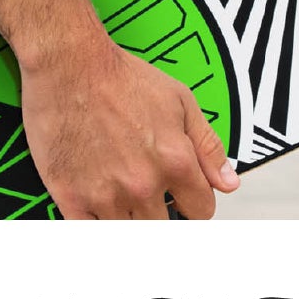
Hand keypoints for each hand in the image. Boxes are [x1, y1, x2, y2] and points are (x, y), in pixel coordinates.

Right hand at [21, 38, 239, 219]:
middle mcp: (144, 184)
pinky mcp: (71, 197)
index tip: (181, 196)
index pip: (201, 211)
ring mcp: (106, 195)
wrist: (69, 62)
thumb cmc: (121, 76)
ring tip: (119, 194)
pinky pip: (90, 235)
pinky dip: (96, 226)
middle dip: (161, 214)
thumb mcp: (180, 100)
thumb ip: (208, 145)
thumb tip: (229, 182)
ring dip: (128, 220)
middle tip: (145, 193)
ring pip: (128, 236)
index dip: (193, 203)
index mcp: (176, 161)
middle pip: (163, 229)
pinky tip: (96, 208)